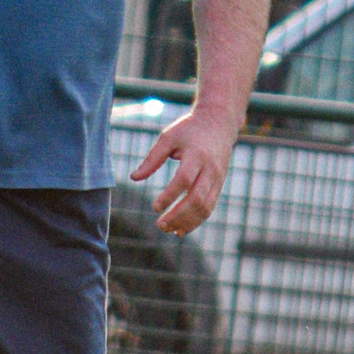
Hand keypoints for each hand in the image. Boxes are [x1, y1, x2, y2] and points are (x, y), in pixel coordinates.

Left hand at [129, 108, 236, 235]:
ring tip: (168, 230)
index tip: (154, 207)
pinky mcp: (219, 185)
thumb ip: (152, 158)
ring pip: (205, 207)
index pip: (184, 180)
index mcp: (197, 155)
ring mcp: (217, 179)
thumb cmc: (189, 130)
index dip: (170, 196)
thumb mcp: (168, 137)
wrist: (219, 123)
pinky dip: (196, 221)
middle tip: (160, 225)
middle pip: (197, 199)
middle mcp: (210, 169)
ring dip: (187, 223)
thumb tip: (134, 178)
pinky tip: (180, 229)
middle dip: (178, 215)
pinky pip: (209, 207)